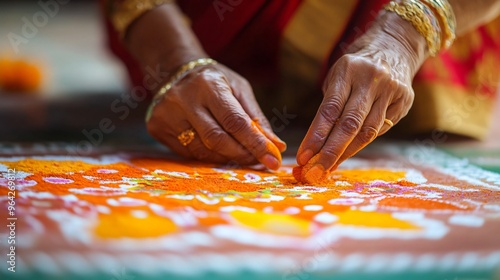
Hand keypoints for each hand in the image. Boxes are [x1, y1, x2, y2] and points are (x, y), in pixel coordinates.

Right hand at [147, 62, 285, 168]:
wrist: (175, 70)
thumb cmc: (214, 81)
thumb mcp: (239, 90)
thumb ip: (257, 118)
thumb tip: (276, 147)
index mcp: (209, 85)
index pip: (235, 121)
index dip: (255, 143)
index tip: (272, 159)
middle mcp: (183, 99)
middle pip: (217, 140)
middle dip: (242, 154)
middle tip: (259, 160)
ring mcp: (166, 115)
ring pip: (202, 151)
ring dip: (227, 158)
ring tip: (240, 155)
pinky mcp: (156, 128)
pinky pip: (188, 153)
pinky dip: (208, 156)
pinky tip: (218, 150)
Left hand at [296, 12, 427, 182]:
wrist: (393, 47)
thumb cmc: (354, 69)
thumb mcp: (337, 77)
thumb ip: (330, 106)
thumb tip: (316, 147)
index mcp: (347, 70)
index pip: (329, 109)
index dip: (316, 136)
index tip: (304, 157)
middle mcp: (371, 79)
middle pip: (350, 124)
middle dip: (331, 152)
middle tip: (315, 172)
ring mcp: (391, 89)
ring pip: (368, 131)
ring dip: (346, 153)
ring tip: (329, 167)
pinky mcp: (405, 99)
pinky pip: (382, 128)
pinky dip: (363, 142)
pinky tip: (350, 150)